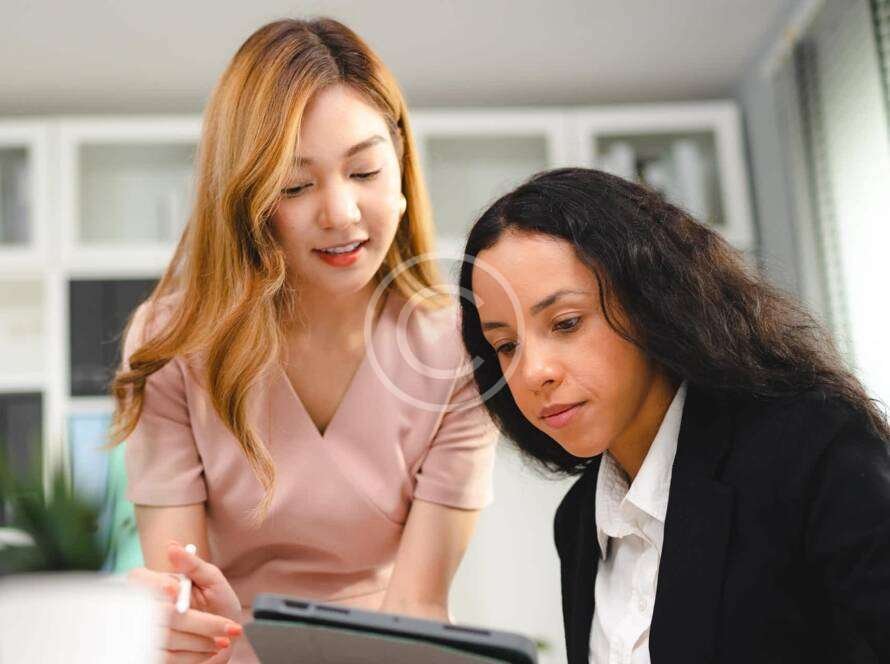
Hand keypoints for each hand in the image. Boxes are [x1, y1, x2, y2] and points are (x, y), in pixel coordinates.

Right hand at [128, 542, 243, 662]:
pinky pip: (161, 657)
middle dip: (168, 613)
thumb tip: (171, 546)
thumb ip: (193, 564)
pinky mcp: (156, 654)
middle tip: (191, 616)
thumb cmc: (220, 603)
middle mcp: (148, 608)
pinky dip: (189, 655)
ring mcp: (149, 633)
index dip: (152, 584)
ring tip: (218, 640)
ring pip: (152, 635)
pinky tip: (209, 652)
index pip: (137, 578)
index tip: (174, 589)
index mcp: (158, 585)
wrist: (227, 637)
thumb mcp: (212, 580)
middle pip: (136, 607)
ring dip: (188, 637)